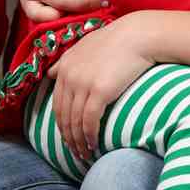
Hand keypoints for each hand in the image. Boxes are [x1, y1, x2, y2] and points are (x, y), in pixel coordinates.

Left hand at [50, 17, 154, 160]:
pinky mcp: (99, 91)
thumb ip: (66, 61)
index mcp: (64, 66)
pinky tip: (93, 145)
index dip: (61, 124)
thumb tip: (50, 74)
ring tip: (84, 154)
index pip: (57, 103)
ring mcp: (83, 84)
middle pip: (63, 115)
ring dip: (78, 141)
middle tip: (74, 151)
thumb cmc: (116, 40)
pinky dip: (89, 136)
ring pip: (75, 121)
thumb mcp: (85, 46)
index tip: (68, 136)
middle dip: (68, 137)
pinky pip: (89, 121)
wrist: (138, 35)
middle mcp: (69, 76)